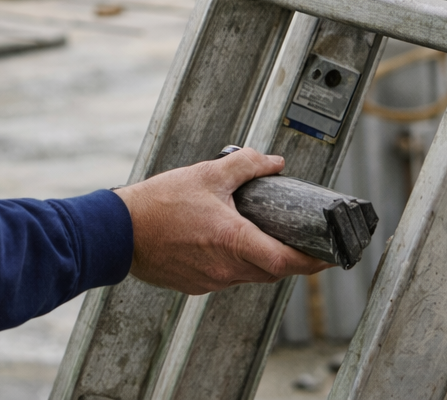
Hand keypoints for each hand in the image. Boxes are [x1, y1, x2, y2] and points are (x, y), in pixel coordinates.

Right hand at [114, 148, 331, 293]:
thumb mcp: (206, 174)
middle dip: (289, 259)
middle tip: (300, 242)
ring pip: (249, 275)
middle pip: (271, 271)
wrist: (117, 232)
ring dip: (260, 259)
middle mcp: (225, 268)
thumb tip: (273, 162)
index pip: (286, 262)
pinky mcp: (195, 285)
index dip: (313, 262)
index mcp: (233, 241)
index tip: (329, 257)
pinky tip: (224, 242)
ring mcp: (210, 281)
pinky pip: (226, 277)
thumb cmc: (158, 204)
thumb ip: (246, 166)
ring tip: (260, 235)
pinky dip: (234, 262)